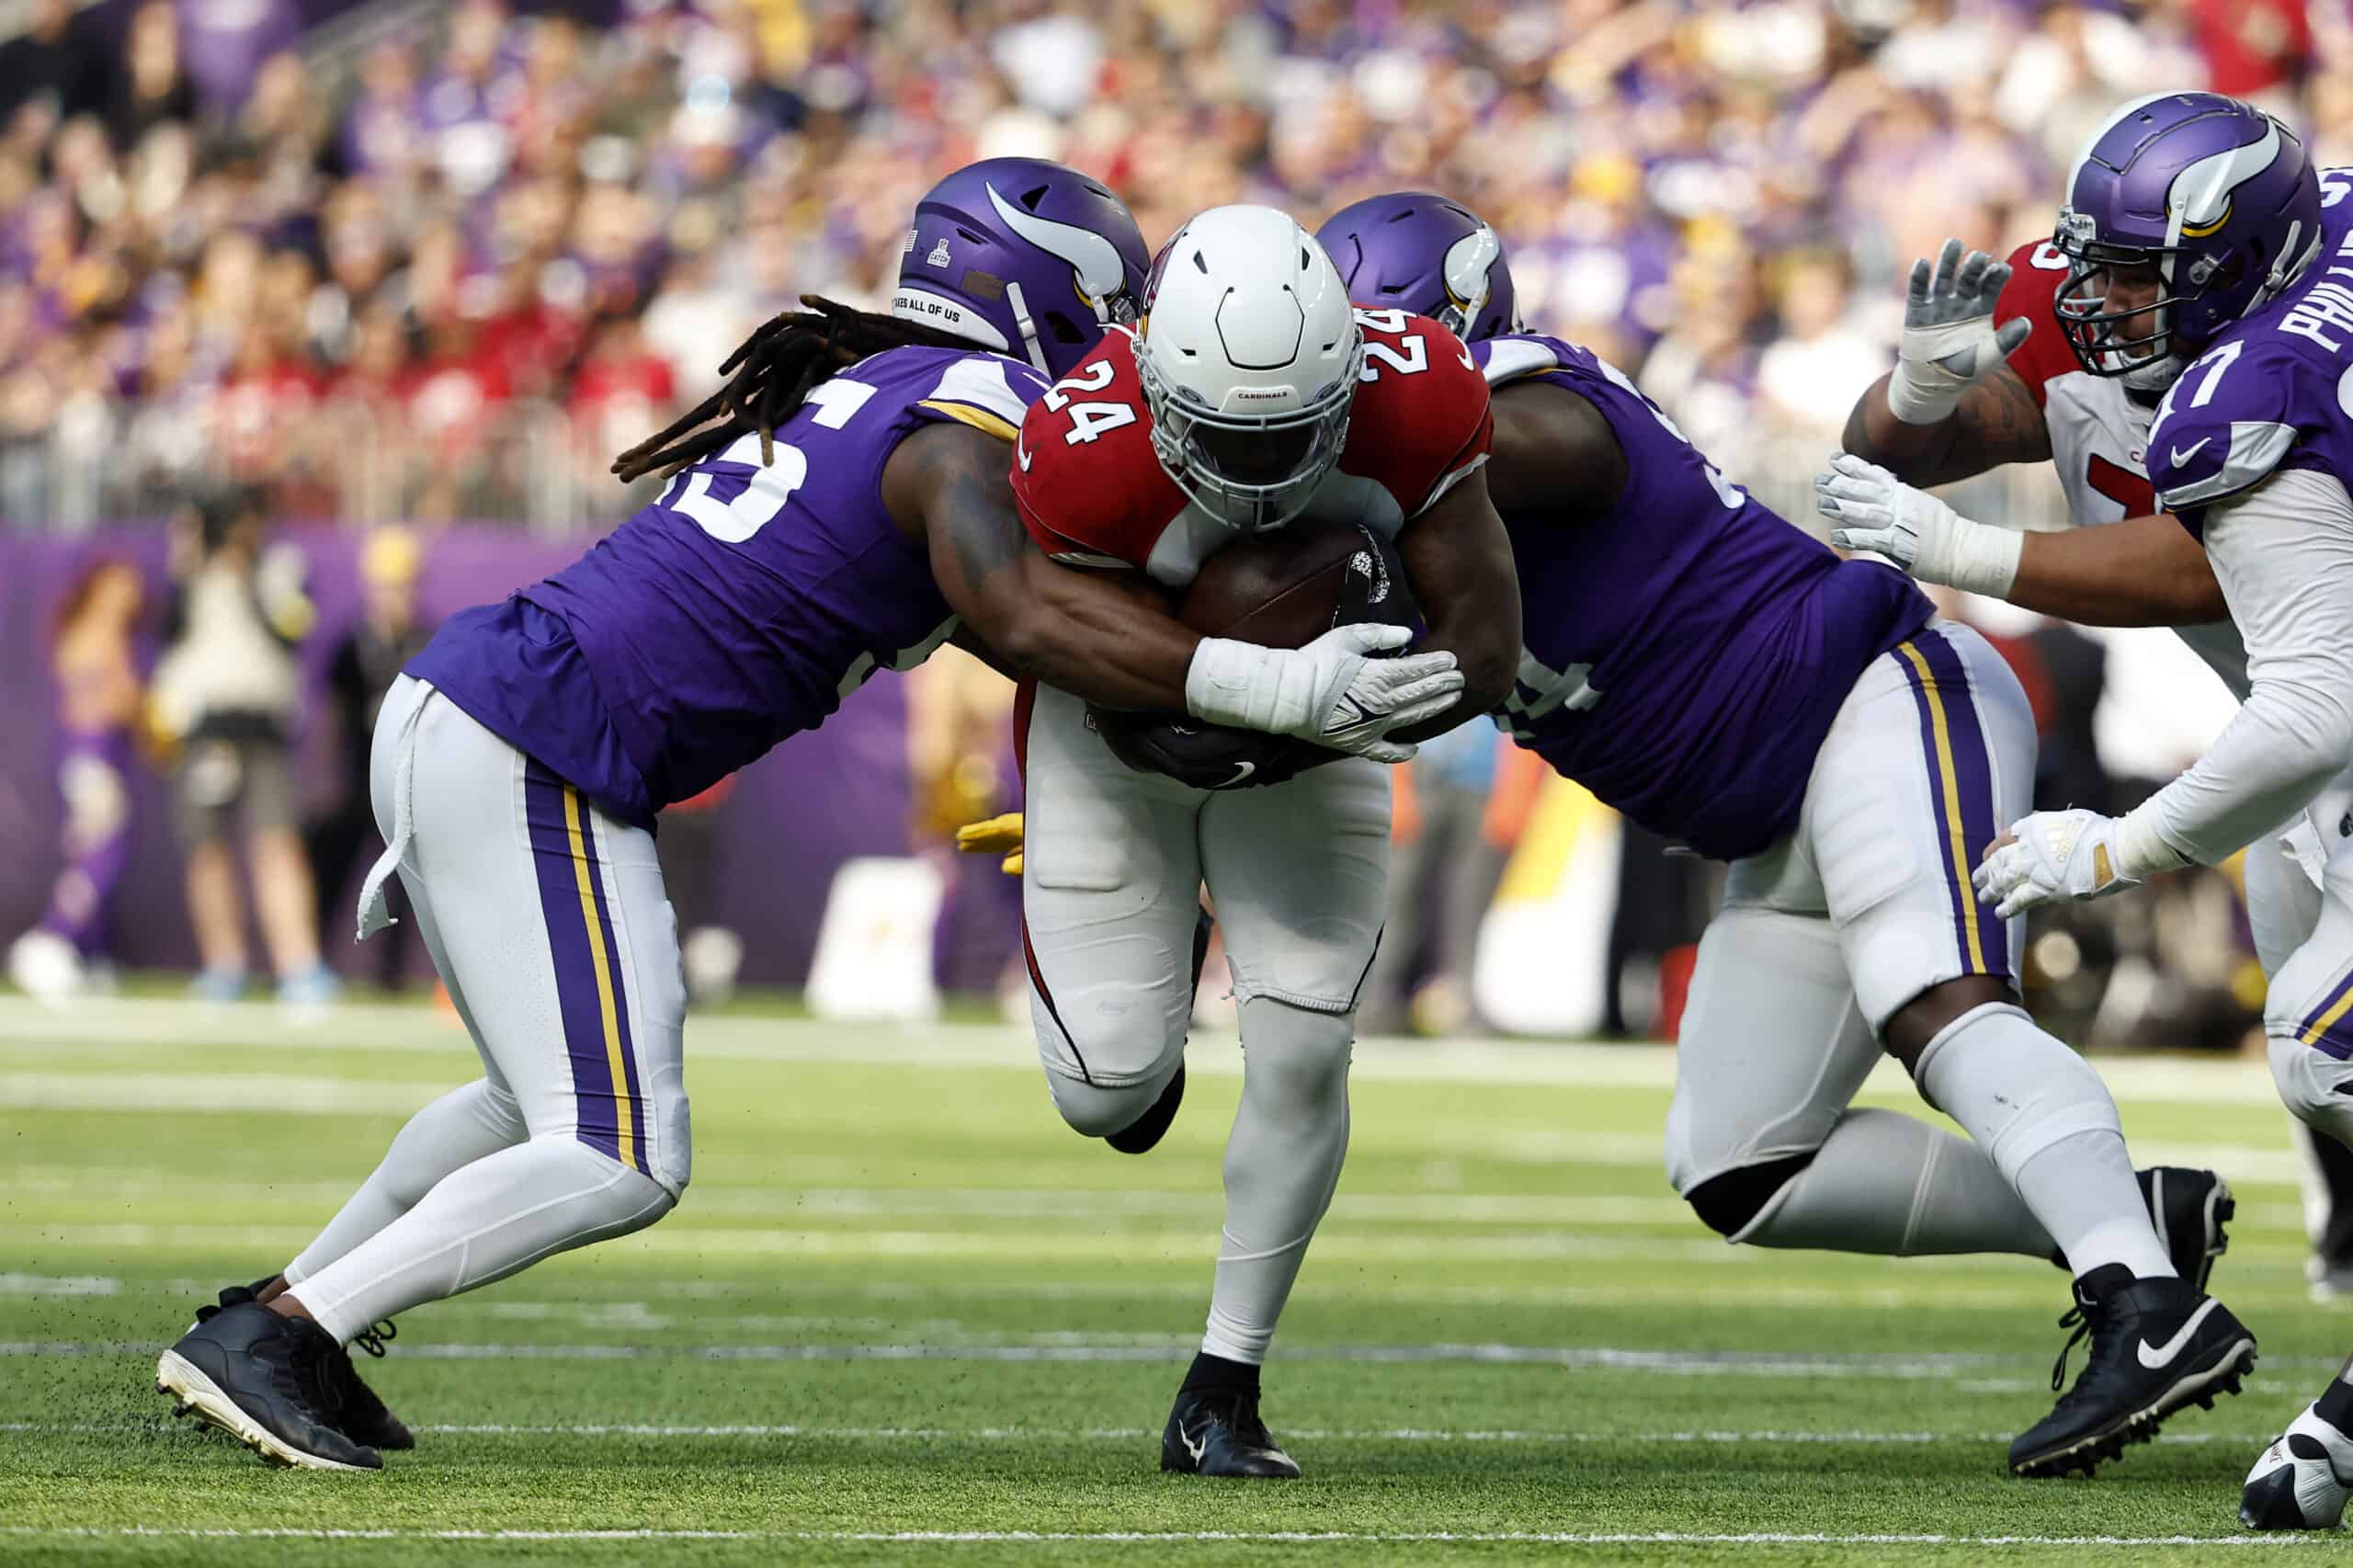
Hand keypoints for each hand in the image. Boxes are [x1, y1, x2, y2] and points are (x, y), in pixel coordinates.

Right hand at [1185, 623, 1465, 763]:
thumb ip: (1378, 635)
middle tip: (1461, 679)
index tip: (1453, 659)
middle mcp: (1383, 703)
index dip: (1437, 664)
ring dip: (1434, 708)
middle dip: (1443, 685)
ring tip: (1451, 700)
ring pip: (1413, 718)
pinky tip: (1414, 749)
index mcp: (1380, 676)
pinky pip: (1385, 752)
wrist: (1287, 697)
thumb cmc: (1314, 662)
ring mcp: (1374, 727)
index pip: (1418, 669)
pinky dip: (1402, 752)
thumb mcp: (1345, 638)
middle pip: (1421, 693)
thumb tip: (1407, 634)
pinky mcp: (1359, 744)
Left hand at [1815, 452, 2020, 595]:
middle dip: (1840, 484)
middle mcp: (1899, 505)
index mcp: (1903, 493)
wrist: (1963, 549)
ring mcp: (1899, 524)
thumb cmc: (1940, 529)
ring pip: (1864, 512)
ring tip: (1822, 504)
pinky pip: (1871, 539)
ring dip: (1841, 507)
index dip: (1853, 465)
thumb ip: (1897, 495)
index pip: (1875, 474)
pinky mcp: (1899, 545)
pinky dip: (1853, 537)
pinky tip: (1836, 536)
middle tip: (1819, 481)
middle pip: (1865, 490)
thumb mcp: (1919, 503)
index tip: (1834, 459)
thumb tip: (1878, 484)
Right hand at [1886, 239, 2032, 425]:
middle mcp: (1960, 302)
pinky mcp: (1917, 312)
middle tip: (1979, 256)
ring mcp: (1938, 305)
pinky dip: (1919, 277)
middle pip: (1968, 277)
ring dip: (1948, 261)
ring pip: (1944, 277)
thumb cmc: (1965, 370)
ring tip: (1954, 243)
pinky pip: (1918, 291)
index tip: (2001, 269)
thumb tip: (2028, 323)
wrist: (1932, 383)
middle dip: (1973, 265)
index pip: (1991, 285)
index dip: (1996, 276)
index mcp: (1981, 309)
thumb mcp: (1990, 357)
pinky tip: (1923, 263)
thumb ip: (2007, 340)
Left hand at [1972, 809, 2140, 918]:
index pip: (2004, 839)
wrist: (2115, 847)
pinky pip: (2020, 900)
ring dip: (1991, 891)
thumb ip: (2048, 826)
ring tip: (1983, 897)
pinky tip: (1999, 914)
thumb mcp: (2068, 819)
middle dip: (1986, 872)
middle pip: (1999, 861)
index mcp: (2034, 827)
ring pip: (2004, 881)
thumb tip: (2032, 827)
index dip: (1993, 849)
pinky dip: (2008, 907)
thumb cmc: (2100, 831)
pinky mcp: (2047, 889)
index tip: (1986, 856)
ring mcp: (2036, 869)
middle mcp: (2030, 848)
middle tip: (1976, 880)